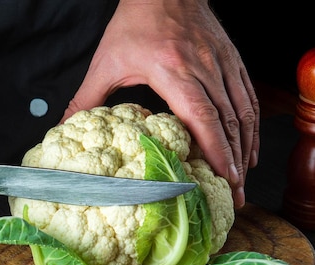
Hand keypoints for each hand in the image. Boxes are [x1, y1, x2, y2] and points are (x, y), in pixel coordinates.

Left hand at [62, 0, 258, 207]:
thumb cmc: (135, 21)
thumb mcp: (106, 61)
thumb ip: (86, 98)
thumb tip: (63, 127)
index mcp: (173, 70)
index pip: (201, 116)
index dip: (216, 150)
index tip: (223, 177)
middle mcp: (203, 68)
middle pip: (227, 121)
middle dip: (234, 161)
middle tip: (236, 193)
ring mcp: (221, 63)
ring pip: (242, 111)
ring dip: (245, 147)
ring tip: (244, 178)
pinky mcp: (231, 60)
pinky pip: (247, 96)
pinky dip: (251, 124)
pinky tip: (249, 145)